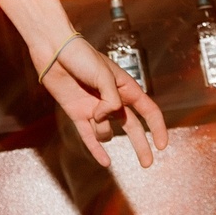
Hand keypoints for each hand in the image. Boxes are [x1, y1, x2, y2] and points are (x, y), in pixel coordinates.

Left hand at [37, 35, 167, 168]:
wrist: (53, 51)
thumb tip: (104, 118)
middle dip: (141, 146)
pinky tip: (105, 163)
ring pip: (105, 131)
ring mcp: (94, 108)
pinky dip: (96, 150)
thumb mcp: (104, 75)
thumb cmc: (81, 55)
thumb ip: (111, 100)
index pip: (148, 111)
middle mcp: (112, 100)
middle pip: (131, 127)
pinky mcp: (77, 113)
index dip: (157, 127)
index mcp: (125, 87)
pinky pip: (88, 136)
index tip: (162, 145)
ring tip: (92, 111)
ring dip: (101, 127)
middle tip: (147, 163)